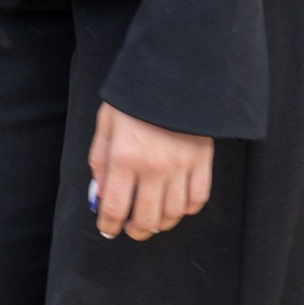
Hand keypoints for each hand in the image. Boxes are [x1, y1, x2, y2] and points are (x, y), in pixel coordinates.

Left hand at [88, 103, 213, 242]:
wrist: (173, 73)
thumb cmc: (134, 97)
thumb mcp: (106, 123)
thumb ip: (100, 161)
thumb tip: (100, 195)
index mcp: (124, 157)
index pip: (115, 208)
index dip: (109, 225)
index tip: (108, 229)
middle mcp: (153, 167)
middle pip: (146, 219)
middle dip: (135, 231)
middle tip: (131, 229)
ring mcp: (181, 166)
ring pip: (172, 214)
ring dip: (160, 224)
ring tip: (153, 219)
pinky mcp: (203, 161)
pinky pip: (197, 199)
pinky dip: (186, 209)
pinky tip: (176, 205)